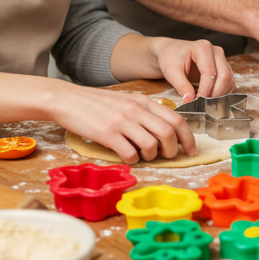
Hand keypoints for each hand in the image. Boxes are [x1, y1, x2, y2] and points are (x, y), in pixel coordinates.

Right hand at [49, 81, 195, 164]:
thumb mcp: (127, 101)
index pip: (177, 119)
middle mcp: (136, 110)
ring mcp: (122, 122)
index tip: (191, 150)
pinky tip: (128, 156)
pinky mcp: (107, 134)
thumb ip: (146, 113)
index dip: (188, 138)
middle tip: (167, 156)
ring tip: (144, 156)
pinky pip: (130, 153)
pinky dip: (134, 160)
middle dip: (173, 150)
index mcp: (144, 101)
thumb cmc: (98, 104)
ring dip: (152, 156)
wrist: (67, 99)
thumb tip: (166, 132)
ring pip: (152, 145)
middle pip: (169, 133)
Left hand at [148, 37, 232, 102]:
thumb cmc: (170, 58)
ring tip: (204, 102)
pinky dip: (222, 93)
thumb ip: (181, 85)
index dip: (205, 89)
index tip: (197, 102)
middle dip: (215, 93)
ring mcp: (222, 59)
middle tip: (202, 105)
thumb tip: (190, 100)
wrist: (172, 52)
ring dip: (219, 94)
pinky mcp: (224, 68)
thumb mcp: (170, 71)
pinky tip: (209, 97)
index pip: (210, 72)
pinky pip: (229, 83)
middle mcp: (216, 51)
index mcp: (202, 47)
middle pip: (225, 76)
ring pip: (229, 81)